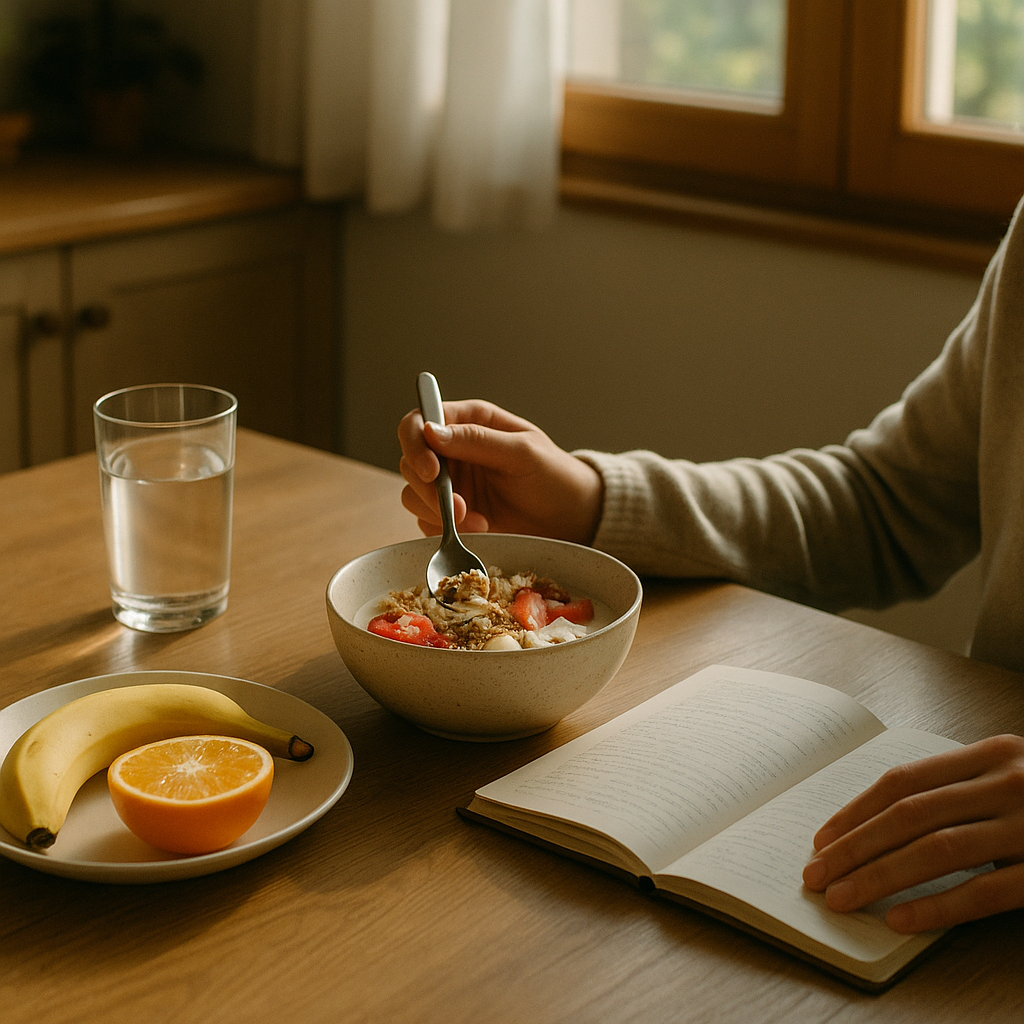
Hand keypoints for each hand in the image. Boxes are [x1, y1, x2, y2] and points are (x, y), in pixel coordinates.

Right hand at [398, 399, 602, 543]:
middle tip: (458, 508)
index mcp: (469, 422)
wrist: (571, 518)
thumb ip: (477, 441)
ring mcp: (451, 484)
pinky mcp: (452, 514)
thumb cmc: (554, 475)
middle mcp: (453, 450)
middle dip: (428, 489)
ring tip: (478, 522)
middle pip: (410, 462)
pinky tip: (480, 529)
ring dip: (437, 512)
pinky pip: (428, 522)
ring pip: (413, 495)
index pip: (419, 422)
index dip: (414, 444)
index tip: (430, 471)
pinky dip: (445, 529)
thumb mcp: (522, 452)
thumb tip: (431, 431)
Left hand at [802, 735, 1023, 932]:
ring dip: (880, 876)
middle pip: (910, 814)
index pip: (904, 780)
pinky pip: (985, 892)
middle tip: (816, 875)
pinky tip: (899, 919)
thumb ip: (958, 790)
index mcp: (992, 755)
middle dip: (854, 847)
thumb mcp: (1010, 777)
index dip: (857, 810)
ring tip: (841, 898)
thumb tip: (877, 826)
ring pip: (938, 850)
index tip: (821, 840)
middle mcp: (1007, 783)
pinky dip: (937, 906)